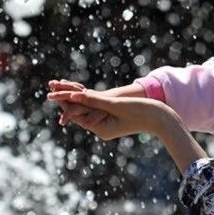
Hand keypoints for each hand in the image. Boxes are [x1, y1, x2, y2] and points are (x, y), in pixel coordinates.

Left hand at [47, 89, 172, 140]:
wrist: (161, 119)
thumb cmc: (142, 112)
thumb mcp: (116, 105)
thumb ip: (94, 101)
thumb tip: (74, 96)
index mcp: (100, 129)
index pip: (76, 114)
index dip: (64, 101)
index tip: (52, 91)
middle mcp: (101, 128)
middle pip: (79, 112)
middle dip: (67, 99)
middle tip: (52, 85)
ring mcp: (107, 123)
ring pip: (87, 108)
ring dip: (75, 97)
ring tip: (62, 86)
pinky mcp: (113, 118)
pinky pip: (96, 107)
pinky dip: (87, 99)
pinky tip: (81, 92)